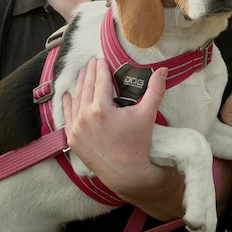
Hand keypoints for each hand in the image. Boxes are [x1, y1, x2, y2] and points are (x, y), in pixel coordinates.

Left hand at [62, 59, 184, 219]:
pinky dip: (68, 104)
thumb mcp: (147, 114)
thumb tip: (163, 70)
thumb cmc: (137, 144)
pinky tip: (68, 94)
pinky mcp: (73, 139)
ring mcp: (76, 129)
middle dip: (89, 72)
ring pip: (76, 99)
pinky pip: (68, 116)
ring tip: (83, 73)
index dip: (100, 68)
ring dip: (79, 84)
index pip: (99, 81)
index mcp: (101, 109)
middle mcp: (84, 117)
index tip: (101, 58)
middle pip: (86, 87)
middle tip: (92, 61)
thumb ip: (155, 90)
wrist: (126, 173)